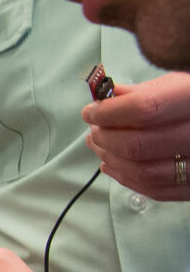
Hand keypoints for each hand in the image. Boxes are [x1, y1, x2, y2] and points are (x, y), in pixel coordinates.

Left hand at [83, 72, 189, 200]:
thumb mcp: (182, 82)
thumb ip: (145, 91)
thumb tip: (105, 98)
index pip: (145, 109)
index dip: (110, 112)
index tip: (91, 111)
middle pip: (140, 144)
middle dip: (106, 138)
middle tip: (94, 129)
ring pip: (144, 171)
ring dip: (112, 159)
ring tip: (99, 145)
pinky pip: (157, 190)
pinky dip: (127, 179)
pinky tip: (112, 165)